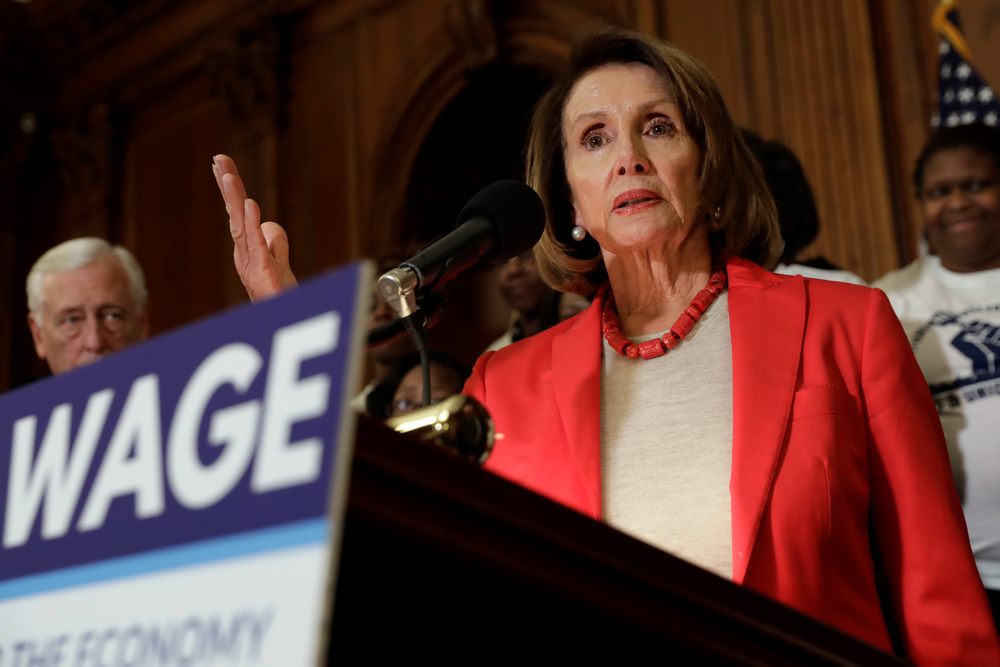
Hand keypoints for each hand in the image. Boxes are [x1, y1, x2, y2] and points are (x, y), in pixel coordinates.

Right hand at [212, 154, 297, 300]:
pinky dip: (253, 224)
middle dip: (227, 185)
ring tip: (226, 174)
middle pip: (235, 214)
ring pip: (241, 225)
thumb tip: (269, 224)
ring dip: (234, 198)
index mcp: (247, 249)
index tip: (220, 162)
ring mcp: (251, 263)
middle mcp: (244, 254)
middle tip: (219, 159)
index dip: (231, 189)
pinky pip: (256, 245)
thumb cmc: (279, 299)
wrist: (284, 323)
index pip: (238, 213)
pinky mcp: (262, 273)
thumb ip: (275, 243)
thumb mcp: (279, 264)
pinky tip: (251, 205)